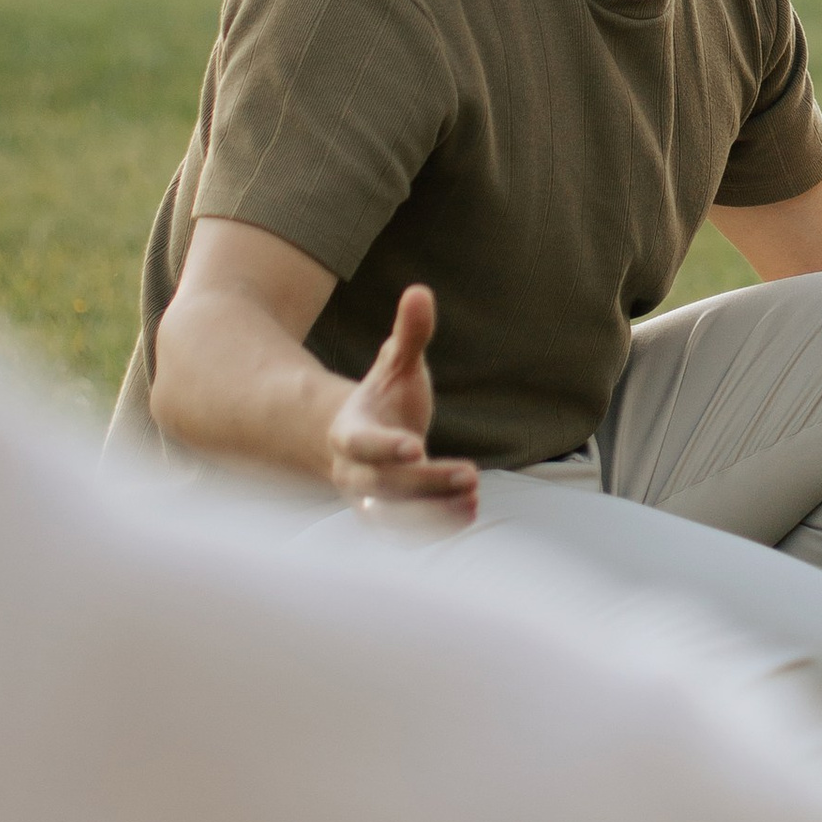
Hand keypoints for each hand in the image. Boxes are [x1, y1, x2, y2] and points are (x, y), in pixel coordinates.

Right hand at [326, 283, 478, 517]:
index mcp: (349, 433)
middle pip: (385, 486)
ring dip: (434, 510)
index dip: (385, 447)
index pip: (362, 445)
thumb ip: (408, 334)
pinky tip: (468, 513)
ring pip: (397, 514)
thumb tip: (420, 291)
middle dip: (425, 483)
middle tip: (470, 474)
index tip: (416, 445)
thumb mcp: (395, 364)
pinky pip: (407, 530)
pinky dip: (435, 525)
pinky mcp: (388, 519)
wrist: (357, 441)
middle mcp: (355, 473)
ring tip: (473, 498)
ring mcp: (370, 500)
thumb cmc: (382, 398)